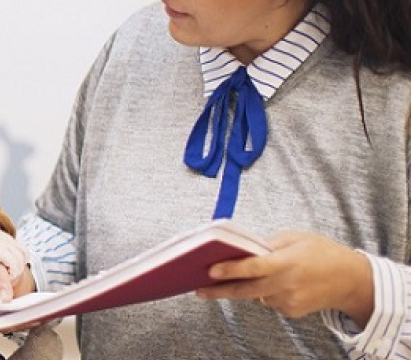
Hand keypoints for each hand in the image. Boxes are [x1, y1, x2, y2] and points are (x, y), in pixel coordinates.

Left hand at [0, 223, 32, 301]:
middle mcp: (0, 248)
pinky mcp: (15, 242)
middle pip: (14, 263)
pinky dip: (25, 259)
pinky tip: (20, 263)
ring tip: (14, 272)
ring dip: (20, 268)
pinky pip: (25, 251)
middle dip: (14, 275)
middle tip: (9, 278)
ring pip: (21, 258)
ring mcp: (9, 244)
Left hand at [196, 231, 373, 323]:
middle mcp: (286, 285)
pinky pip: (269, 301)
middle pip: (245, 290)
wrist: (351, 280)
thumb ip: (268, 244)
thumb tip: (242, 250)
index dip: (230, 270)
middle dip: (219, 291)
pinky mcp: (291, 312)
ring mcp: (289, 301)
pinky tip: (281, 283)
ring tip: (252, 274)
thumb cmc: (322, 252)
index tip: (210, 271)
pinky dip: (268, 292)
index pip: (253, 268)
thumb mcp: (297, 238)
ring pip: (257, 295)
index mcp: (288, 263)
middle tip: (198, 289)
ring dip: (250, 286)